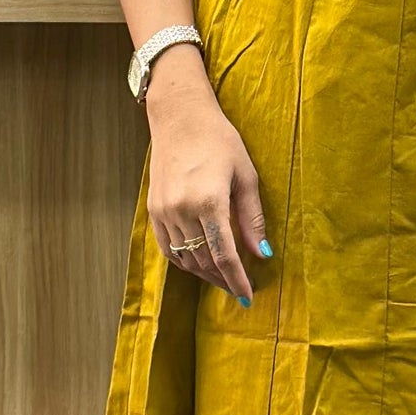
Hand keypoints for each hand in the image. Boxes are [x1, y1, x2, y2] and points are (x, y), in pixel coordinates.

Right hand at [144, 48, 267, 305]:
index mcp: (209, 201)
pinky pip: (168, 248)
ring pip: (185, 258)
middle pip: (204, 261)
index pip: (224, 255)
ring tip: (223, 279)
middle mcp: (182, 210)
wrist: (179, 117)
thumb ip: (252, 217)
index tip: (248, 297)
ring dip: (205, 274)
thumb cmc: (219, 140)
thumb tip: (262, 253)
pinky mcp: (153, 210)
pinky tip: (199, 264)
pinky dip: (184, 261)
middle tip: (240, 289)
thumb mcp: (245, 175)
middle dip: (223, 280)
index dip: (237, 280)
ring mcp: (164, 212)